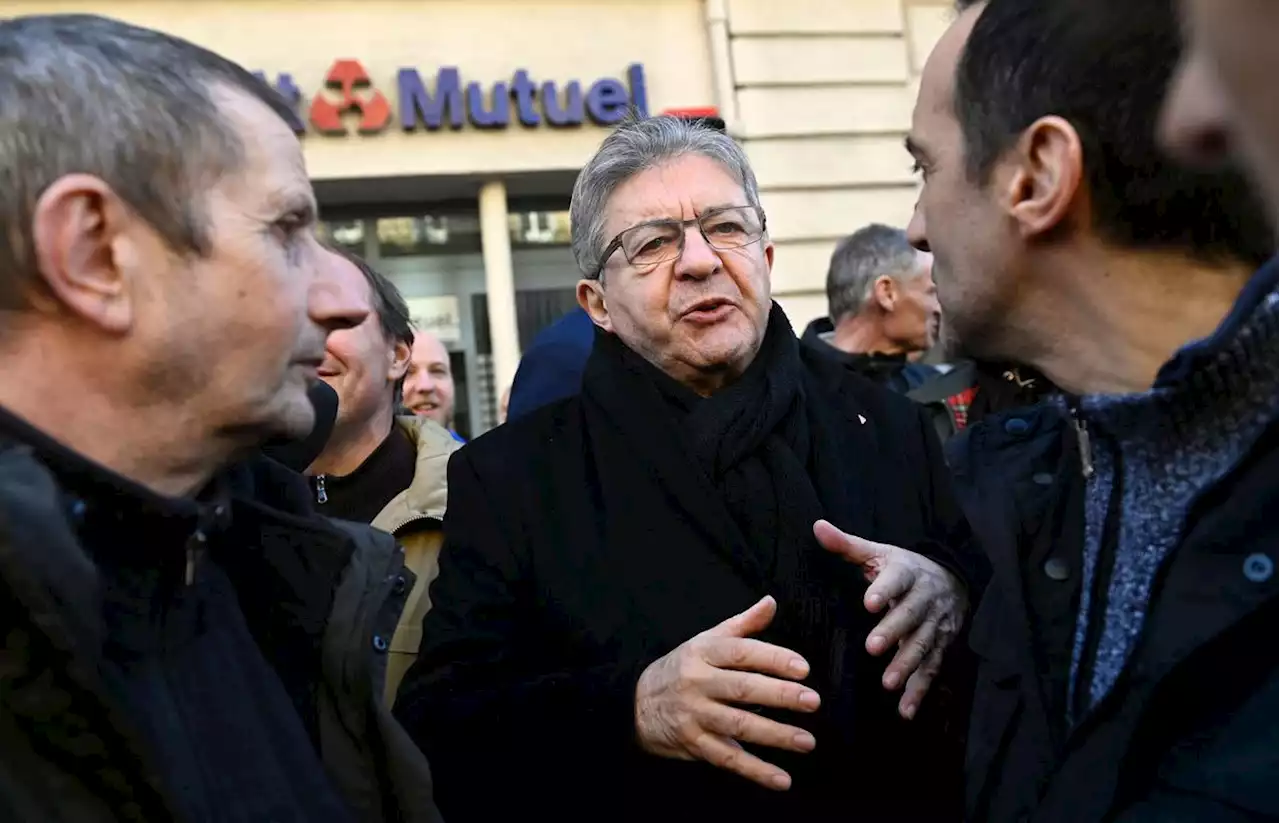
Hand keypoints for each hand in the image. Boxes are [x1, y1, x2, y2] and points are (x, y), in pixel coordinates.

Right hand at [634, 596, 821, 790]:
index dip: (773, 658)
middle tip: (812, 701)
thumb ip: (742, 625)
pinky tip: (782, 779)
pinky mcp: (693, 744)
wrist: (635, 702)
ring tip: (807, 740)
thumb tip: (771, 602)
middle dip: (780, 695)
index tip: (803, 668)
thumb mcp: (706, 641)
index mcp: (703, 652)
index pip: (741, 653)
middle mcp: (697, 682)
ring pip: (738, 725)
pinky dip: (756, 771)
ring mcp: (694, 715)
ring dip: (775, 735)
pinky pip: (728, 759)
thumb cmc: (682, 668)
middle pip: (742, 688)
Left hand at [813, 520, 966, 719]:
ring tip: (888, 682)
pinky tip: (905, 710)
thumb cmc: (904, 568)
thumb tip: (817, 526)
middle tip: (872, 647)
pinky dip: (920, 690)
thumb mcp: (879, 552)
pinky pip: (931, 668)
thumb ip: (848, 545)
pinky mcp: (940, 646)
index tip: (868, 602)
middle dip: (893, 632)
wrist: (953, 579)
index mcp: (906, 574)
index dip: (884, 590)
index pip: (896, 580)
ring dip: (907, 664)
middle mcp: (924, 599)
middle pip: (910, 616)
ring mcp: (935, 625)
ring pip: (922, 645)